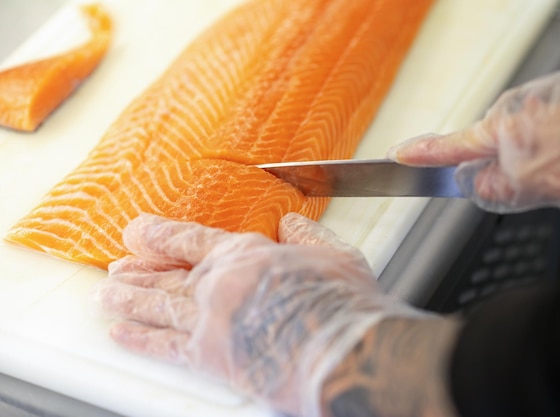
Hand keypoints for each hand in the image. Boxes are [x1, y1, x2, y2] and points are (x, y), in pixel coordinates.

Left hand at [92, 213, 422, 415]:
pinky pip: (165, 347)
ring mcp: (209, 320)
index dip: (160, 235)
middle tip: (114, 270)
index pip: (191, 239)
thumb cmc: (341, 303)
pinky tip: (120, 334)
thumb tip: (291, 222)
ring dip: (130, 301)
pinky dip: (139, 340)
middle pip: (168, 275)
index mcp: (246, 254)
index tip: (137, 231)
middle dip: (139, 272)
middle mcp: (218, 283)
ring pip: (159, 307)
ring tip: (105, 296)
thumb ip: (307, 237)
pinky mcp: (209, 357)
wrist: (340, 350)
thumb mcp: (335, 255)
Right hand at [388, 54, 559, 225]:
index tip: (398, 157)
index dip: (420, 155)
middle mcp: (520, 114)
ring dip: (554, 181)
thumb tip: (477, 186)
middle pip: (499, 160)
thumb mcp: (537, 184)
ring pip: (535, 161)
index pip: (449, 145)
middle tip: (549, 194)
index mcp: (502, 128)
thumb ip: (495, 189)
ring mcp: (547, 109)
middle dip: (519, 184)